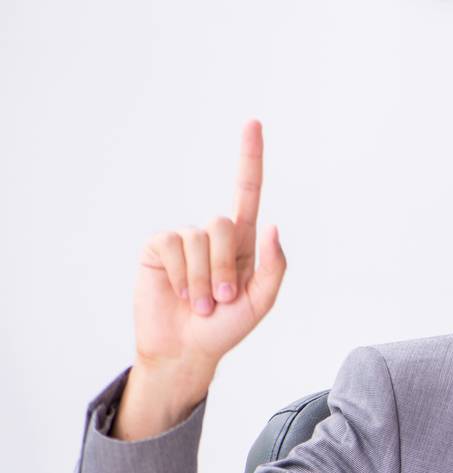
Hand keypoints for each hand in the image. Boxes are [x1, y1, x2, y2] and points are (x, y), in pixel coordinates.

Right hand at [133, 120, 286, 375]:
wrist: (188, 350)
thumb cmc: (226, 327)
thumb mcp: (262, 301)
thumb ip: (274, 266)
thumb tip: (273, 225)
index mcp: (243, 242)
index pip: (246, 191)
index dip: (249, 158)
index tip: (253, 122)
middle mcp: (212, 235)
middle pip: (225, 224)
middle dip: (227, 268)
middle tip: (223, 300)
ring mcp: (183, 240)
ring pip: (200, 239)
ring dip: (204, 280)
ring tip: (201, 303)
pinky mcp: (157, 249)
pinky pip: (173, 246)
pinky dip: (182, 275)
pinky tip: (180, 293)